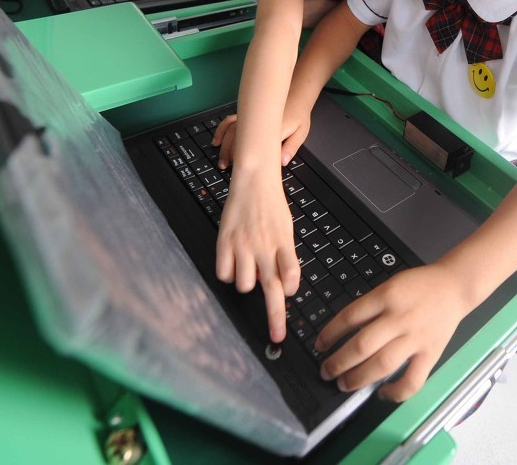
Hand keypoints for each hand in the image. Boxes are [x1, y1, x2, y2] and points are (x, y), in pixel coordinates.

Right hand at [212, 109, 310, 168]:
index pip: (254, 145)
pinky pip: (230, 121)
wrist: (297, 93)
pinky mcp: (247, 114)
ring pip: (231, 129)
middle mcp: (258, 121)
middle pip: (238, 137)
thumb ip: (291, 147)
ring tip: (222, 160)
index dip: (245, 158)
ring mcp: (251, 117)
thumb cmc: (299, 115)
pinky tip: (217, 141)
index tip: (240, 170)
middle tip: (225, 167)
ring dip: (224, 144)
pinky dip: (221, 130)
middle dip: (230, 154)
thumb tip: (282, 163)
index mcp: (272, 128)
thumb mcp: (301, 132)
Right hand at [215, 163, 299, 342]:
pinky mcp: (225, 243)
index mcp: (284, 244)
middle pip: (272, 290)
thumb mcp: (286, 229)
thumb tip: (281, 285)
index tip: (288, 295)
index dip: (290, 290)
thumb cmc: (271, 205)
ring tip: (247, 266)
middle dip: (274, 318)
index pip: (292, 277)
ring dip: (246, 282)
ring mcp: (244, 246)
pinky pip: (224, 274)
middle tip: (277, 336)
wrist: (254, 180)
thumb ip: (284, 256)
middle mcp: (265, 247)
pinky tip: (232, 261)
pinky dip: (227, 273)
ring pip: (244, 285)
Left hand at [316, 265, 468, 401]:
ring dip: (358, 378)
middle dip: (338, 363)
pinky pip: (412, 380)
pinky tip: (381, 393)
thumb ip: (369, 307)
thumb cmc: (418, 286)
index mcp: (386, 296)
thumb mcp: (389, 285)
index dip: (329, 334)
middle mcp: (400, 318)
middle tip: (326, 372)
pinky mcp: (431, 354)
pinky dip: (395, 392)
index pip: (349, 317)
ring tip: (343, 384)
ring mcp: (416, 338)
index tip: (319, 346)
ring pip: (382, 365)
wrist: (453, 287)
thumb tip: (342, 332)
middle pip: (362, 345)